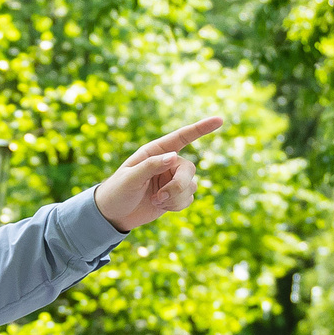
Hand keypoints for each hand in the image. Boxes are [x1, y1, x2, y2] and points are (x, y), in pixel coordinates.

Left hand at [93, 116, 225, 232]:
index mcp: (155, 151)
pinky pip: (188, 199)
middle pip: (189, 169)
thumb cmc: (117, 191)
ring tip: (156, 201)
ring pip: (191, 186)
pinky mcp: (175, 196)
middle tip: (161, 196)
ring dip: (175, 198)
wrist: (114, 214)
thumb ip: (151, 166)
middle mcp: (167, 163)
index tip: (219, 120)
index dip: (201, 128)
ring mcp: (172, 180)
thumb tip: (173, 156)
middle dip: (178, 185)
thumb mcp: (130, 177)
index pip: (181, 137)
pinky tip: (161, 206)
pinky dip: (176, 206)